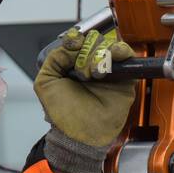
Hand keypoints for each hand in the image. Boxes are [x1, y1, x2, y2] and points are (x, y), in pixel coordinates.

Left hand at [35, 28, 137, 172]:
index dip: (76, 39)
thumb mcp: (46, 82)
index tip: (72, 46)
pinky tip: (104, 70)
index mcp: (74, 64)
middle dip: (87, 51)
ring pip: (110, 45)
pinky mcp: (125, 78)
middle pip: (95, 39)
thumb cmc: (63, 113)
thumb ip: (54, 58)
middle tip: (82, 72)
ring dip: (99, 55)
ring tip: (93, 75)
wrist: (79, 134)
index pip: (79, 38)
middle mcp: (92, 64)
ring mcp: (109, 70)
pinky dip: (118, 54)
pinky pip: (127, 55)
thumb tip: (73, 45)